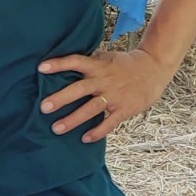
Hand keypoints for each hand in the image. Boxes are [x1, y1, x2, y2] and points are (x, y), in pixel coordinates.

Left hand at [37, 44, 173, 142]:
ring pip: (91, 109)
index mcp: (98, 66)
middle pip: (80, 89)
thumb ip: (90, 61)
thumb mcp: (108, 57)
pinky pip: (109, 123)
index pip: (76, 62)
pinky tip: (84, 138)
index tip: (41, 68)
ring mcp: (114, 96)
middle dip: (61, 98)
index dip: (59, 64)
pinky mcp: (125, 109)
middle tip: (44, 107)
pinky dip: (97, 132)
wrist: (154, 69)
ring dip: (73, 119)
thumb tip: (67, 63)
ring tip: (56, 128)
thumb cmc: (126, 64)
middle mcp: (104, 81)